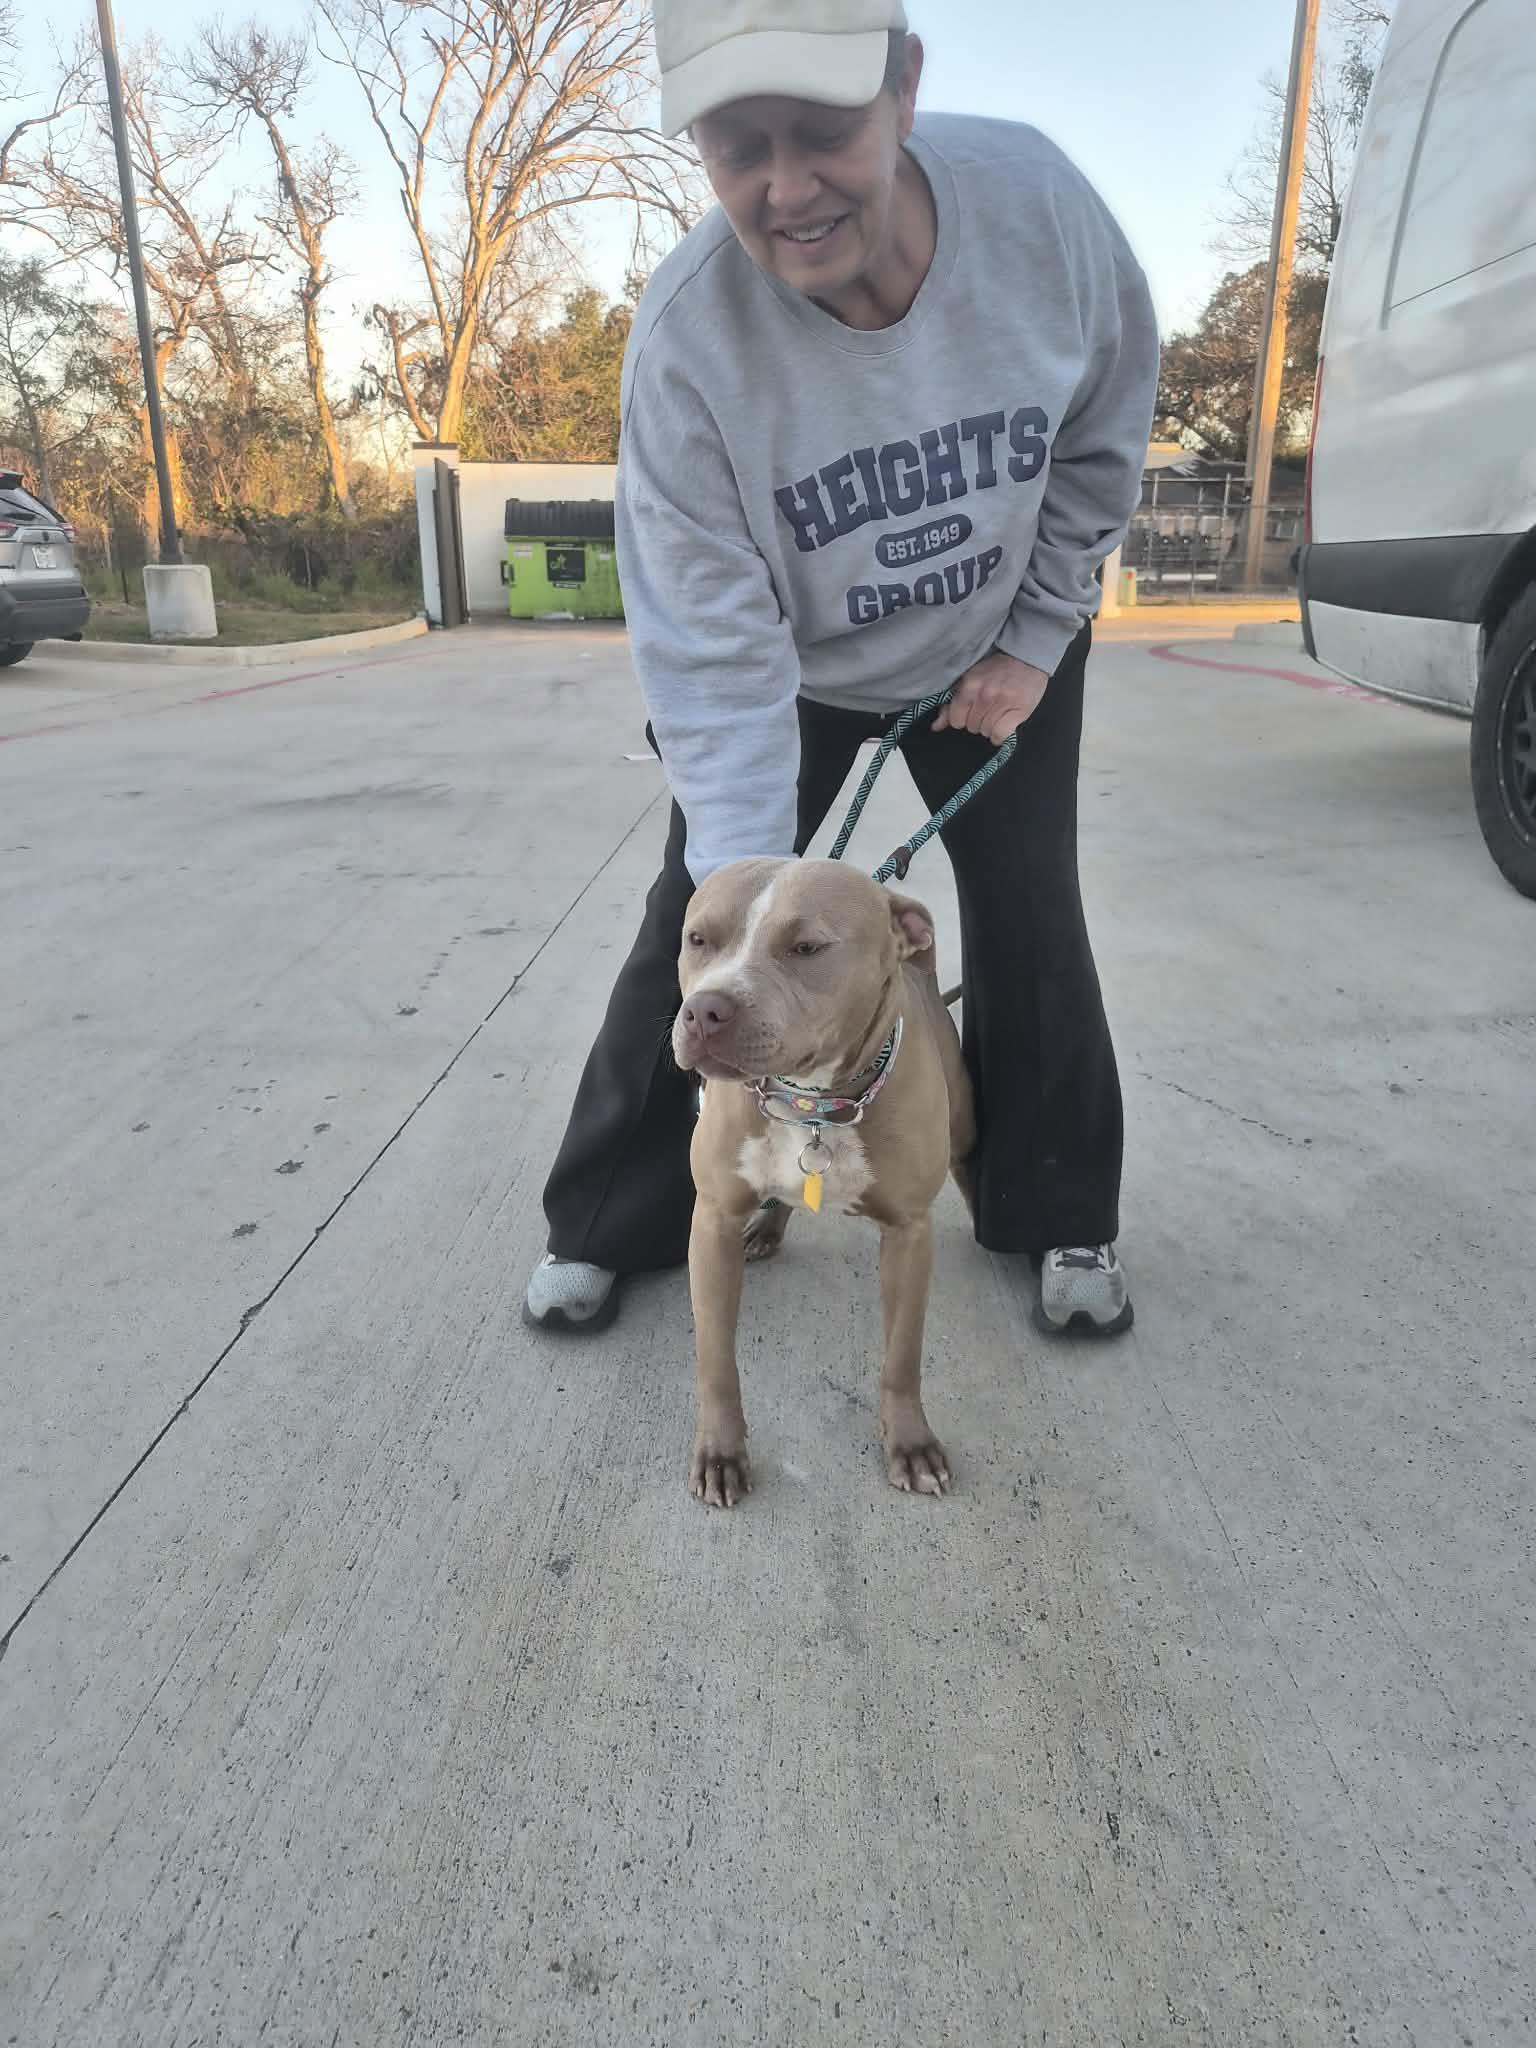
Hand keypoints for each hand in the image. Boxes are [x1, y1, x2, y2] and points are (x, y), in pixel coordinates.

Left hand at [933, 649, 1048, 744]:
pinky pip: (1000, 734)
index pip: (956, 720)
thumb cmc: (997, 669)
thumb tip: (935, 727)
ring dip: (989, 727)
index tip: (971, 711)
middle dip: (977, 721)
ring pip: (986, 731)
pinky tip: (1002, 726)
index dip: (962, 718)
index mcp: (970, 686)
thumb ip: (952, 704)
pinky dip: (999, 735)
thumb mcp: (970, 680)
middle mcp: (985, 695)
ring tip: (997, 713)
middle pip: (971, 727)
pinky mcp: (1019, 711)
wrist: (1027, 659)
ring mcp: (1003, 703)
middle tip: (988, 708)